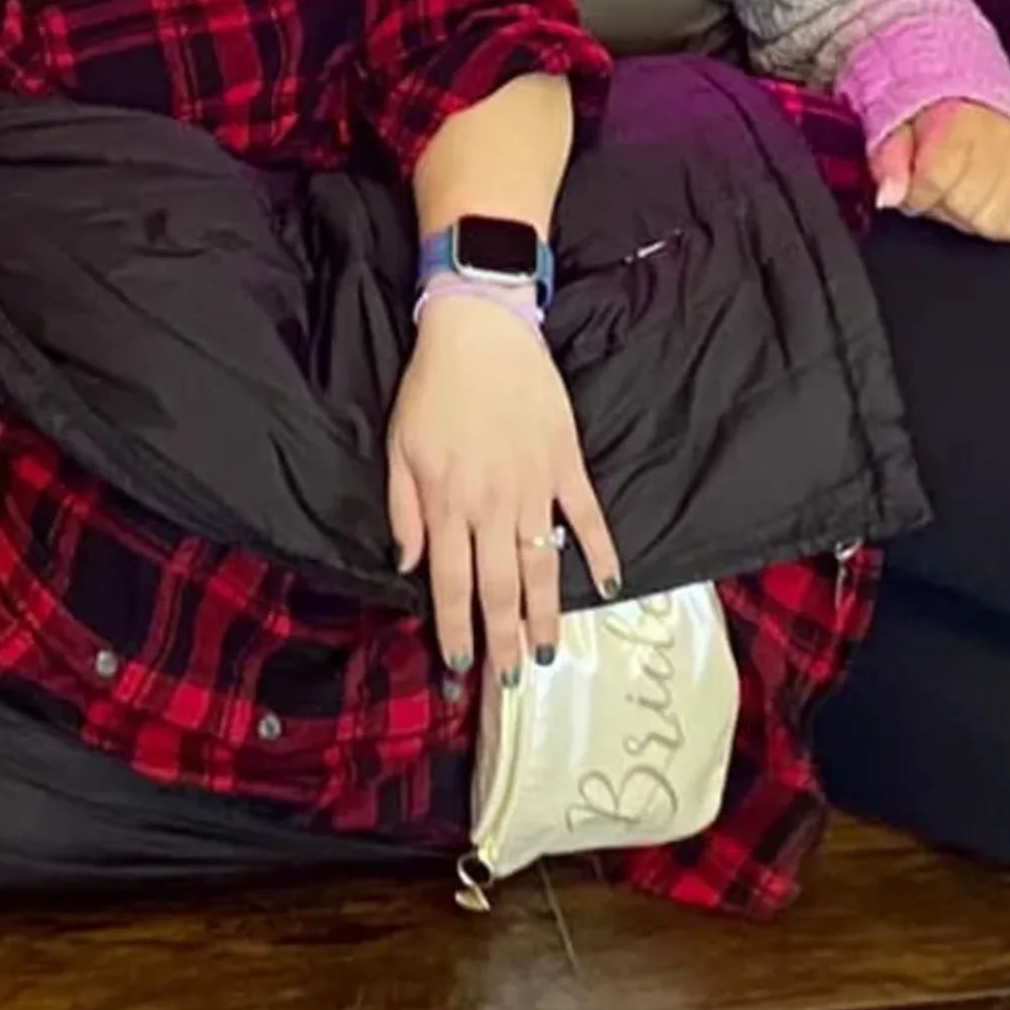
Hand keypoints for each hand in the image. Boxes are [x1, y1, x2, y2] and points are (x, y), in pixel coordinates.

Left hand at [386, 294, 620, 682]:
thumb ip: (404, 511)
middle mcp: (491, 505)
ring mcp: (533, 486)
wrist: (480, 330)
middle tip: (514, 679)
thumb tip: (408, 565)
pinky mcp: (565, 462)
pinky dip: (601, 550)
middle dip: (504, 639)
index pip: (451, 583)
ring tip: (551, 651)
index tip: (459, 664)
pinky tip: (610, 582)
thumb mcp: (399, 448)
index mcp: (447, 503)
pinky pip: (586, 516)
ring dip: (546, 612)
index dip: (455, 628)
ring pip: (541, 564)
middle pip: (498, 587)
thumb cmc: (432, 388)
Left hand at [869, 100, 1009, 239]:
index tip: (915, 181)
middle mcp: (1003, 139)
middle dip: (942, 202)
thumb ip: (888, 158)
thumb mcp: (897, 123)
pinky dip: (999, 220)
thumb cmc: (937, 115)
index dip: (917, 190)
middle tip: (941, 181)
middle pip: (965, 204)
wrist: (980, 99)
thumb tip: (888, 196)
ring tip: (964, 187)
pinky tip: (988, 199)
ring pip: (992, 220)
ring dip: (970, 213)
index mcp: (962, 118)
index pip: (935, 179)